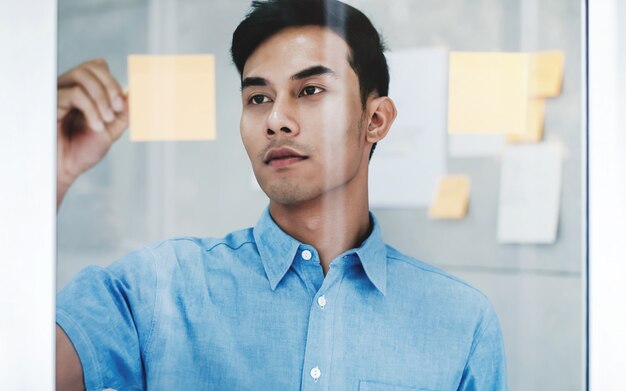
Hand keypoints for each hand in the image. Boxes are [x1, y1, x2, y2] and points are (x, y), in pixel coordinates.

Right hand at [57, 58, 127, 207]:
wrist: (65, 170)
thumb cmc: (83, 150)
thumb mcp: (112, 129)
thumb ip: (125, 111)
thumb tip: (137, 91)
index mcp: (83, 91)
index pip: (98, 67)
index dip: (114, 82)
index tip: (122, 107)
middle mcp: (68, 87)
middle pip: (92, 66)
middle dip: (111, 86)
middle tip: (117, 109)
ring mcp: (57, 92)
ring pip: (82, 74)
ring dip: (101, 97)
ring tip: (105, 120)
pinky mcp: (49, 102)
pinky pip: (75, 93)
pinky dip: (92, 109)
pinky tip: (95, 126)